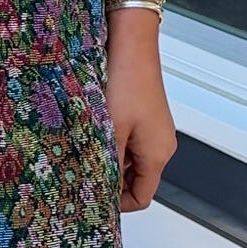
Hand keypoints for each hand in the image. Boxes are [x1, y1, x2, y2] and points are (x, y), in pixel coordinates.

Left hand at [105, 16, 176, 212]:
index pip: (142, 198)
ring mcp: (156, 130)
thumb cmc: (125, 82)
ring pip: (133, 161)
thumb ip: (108, 164)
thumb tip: (101, 190)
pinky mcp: (148, 117)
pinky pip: (132, 142)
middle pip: (138, 180)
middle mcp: (163, 145)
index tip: (94, 198)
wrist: (132, 44)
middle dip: (113, 181)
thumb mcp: (111, 130)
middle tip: (84, 174)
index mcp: (158, 154)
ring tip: (87, 151)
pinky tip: (96, 133)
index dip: (118, 204)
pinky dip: (115, 144)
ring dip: (112, 160)